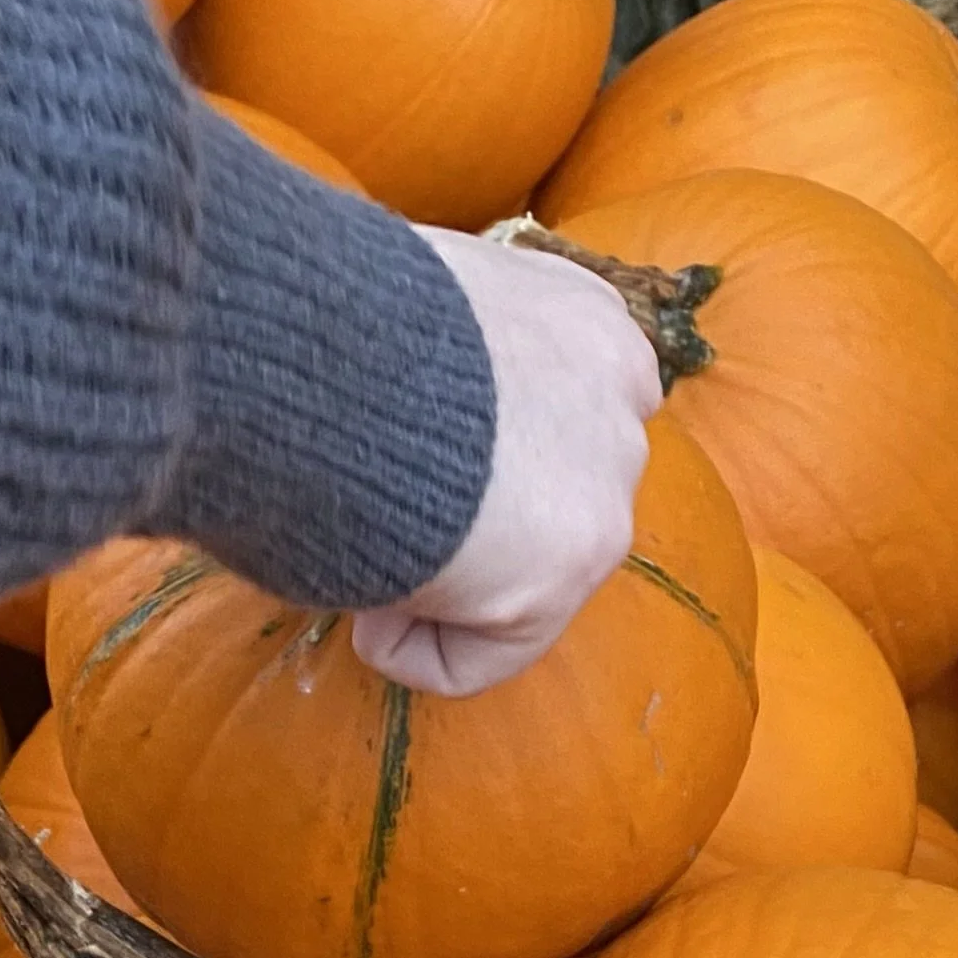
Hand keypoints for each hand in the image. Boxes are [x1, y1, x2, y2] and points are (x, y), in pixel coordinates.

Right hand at [352, 229, 663, 699]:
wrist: (341, 365)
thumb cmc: (338, 325)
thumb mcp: (408, 298)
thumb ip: (439, 342)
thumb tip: (385, 396)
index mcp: (586, 322)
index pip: (554, 411)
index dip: (468, 451)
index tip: (388, 454)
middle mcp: (619, 404)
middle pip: (545, 503)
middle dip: (464, 524)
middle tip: (369, 509)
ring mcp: (605, 495)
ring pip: (515, 586)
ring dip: (431, 583)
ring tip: (356, 550)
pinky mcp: (562, 578)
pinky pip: (474, 659)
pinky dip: (408, 648)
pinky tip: (361, 609)